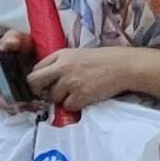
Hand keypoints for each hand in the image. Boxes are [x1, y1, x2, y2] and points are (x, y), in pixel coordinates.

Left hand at [30, 44, 159, 112]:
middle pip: (34, 82)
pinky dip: (74, 105)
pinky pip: (68, 106)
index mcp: (60, 55)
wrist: (124, 66)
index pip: (36, 69)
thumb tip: (46, 78)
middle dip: (39, 90)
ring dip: (62, 98)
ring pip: (53, 97)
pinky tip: (84, 98)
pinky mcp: (80, 95)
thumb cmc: (103, 59)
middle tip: (49, 94)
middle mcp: (62, 67)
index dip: (39, 79)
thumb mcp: (77, 54)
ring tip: (76, 92)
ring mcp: (70, 82)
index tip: (44, 84)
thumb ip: (60, 63)